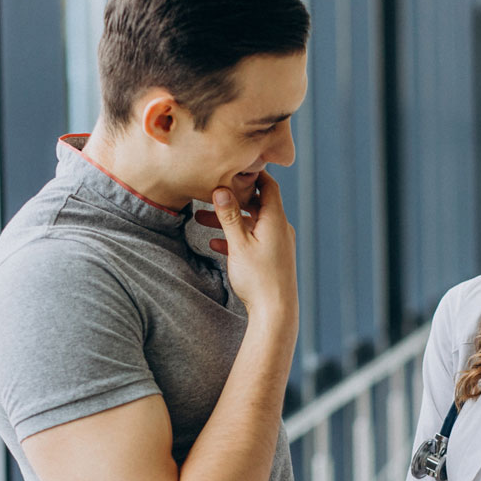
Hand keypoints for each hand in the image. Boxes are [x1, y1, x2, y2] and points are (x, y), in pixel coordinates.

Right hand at [200, 172, 297, 322]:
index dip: (252, 174)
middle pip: (255, 204)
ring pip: (250, 224)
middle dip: (231, 200)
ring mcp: (278, 244)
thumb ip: (230, 216)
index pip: (268, 185)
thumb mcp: (239, 244)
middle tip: (209, 194)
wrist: (275, 313)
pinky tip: (215, 244)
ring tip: (200, 220)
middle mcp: (280, 229)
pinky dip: (236, 239)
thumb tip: (221, 189)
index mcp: (275, 220)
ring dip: (228, 222)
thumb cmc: (258, 279)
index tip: (233, 167)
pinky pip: (253, 241)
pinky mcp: (272, 259)